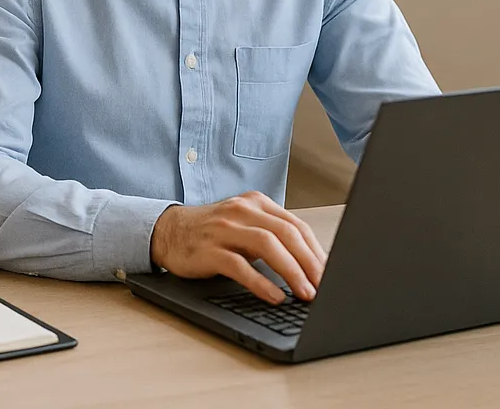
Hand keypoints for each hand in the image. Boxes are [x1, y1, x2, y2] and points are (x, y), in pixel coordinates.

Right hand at [149, 191, 327, 303]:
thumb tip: (313, 265)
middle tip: (325, 286)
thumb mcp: (245, 226)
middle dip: (310, 263)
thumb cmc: (212, 233)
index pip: (296, 226)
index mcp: (256, 203)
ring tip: (305, 293)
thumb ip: (273, 237)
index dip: (317, 252)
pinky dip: (260, 282)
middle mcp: (241, 211)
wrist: (168, 231)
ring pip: (267, 245)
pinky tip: (274, 296)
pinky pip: (239, 265)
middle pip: (286, 233)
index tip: (331, 274)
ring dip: (291, 271)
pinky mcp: (208, 249)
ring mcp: (224, 229)